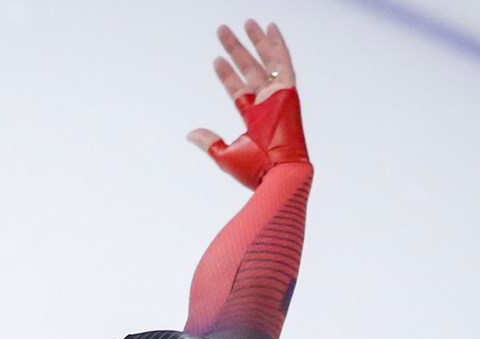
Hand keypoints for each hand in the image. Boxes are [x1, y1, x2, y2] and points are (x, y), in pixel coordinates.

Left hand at [188, 20, 308, 187]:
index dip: (227, 75)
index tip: (216, 60)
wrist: (277, 175)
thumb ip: (209, 141)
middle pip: (251, 71)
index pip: (239, 90)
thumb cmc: (256, 171)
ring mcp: (279, 98)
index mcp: (255, 119)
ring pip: (266, 62)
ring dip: (256, 42)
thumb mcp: (225, 155)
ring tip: (246, 22)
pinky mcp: (289, 93)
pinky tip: (269, 28)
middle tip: (223, 32)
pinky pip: (283, 63)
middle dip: (238, 50)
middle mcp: (268, 105)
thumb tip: (191, 134)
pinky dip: (277, 45)